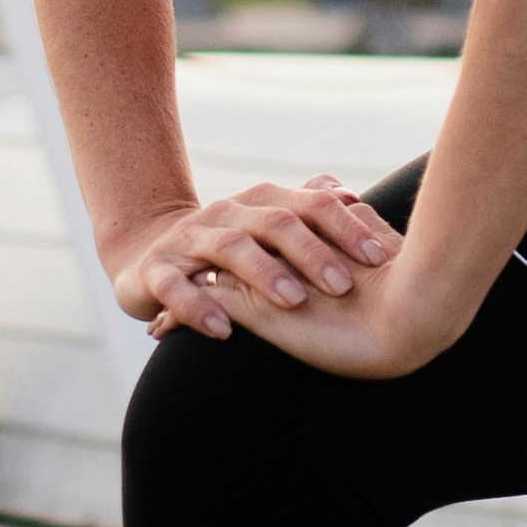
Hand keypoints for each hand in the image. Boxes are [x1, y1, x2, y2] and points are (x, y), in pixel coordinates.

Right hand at [112, 173, 401, 342]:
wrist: (147, 257)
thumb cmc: (227, 252)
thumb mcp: (267, 232)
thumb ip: (308, 214)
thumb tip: (352, 196)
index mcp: (261, 202)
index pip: (311, 204)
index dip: (346, 227)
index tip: (379, 257)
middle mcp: (227, 212)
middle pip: (275, 222)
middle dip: (312, 252)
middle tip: (344, 285)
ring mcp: (190, 239)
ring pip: (230, 247)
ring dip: (265, 273)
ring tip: (294, 302)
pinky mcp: (156, 271)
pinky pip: (176, 286)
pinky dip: (199, 307)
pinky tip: (224, 330)